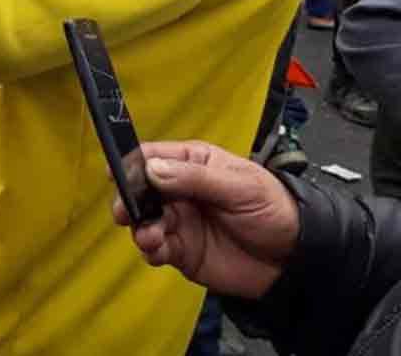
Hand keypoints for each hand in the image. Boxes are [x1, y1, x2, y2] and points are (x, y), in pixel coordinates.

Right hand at [114, 140, 297, 299]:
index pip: (152, 156)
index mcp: (193, 163)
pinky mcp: (181, 250)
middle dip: (129, 199)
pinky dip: (149, 249)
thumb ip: (195, 178)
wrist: (295, 259)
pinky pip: (154, 248)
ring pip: (142, 219)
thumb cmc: (275, 211)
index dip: (133, 164)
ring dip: (139, 227)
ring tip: (149, 235)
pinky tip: (156, 249)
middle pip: (139, 189)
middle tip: (125, 211)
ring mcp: (178, 221)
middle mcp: (179, 191)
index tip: (120, 175)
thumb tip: (152, 168)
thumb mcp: (240, 187)